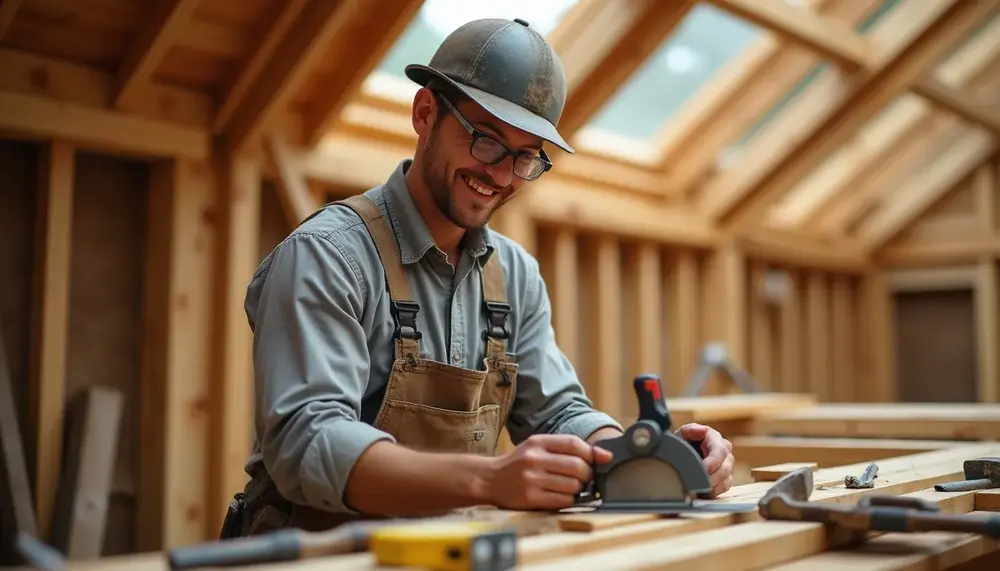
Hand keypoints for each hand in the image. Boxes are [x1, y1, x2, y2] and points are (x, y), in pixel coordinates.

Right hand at [486, 434, 612, 509]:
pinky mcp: (531, 498)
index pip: (574, 444)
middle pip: (577, 466)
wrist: (489, 479)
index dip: (591, 453)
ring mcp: (531, 479)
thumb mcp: (538, 448)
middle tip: (584, 478)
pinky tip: (562, 496)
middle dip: (587, 474)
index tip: (598, 460)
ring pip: (573, 485)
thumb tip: (606, 456)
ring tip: (571, 487)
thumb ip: (567, 449)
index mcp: (537, 442)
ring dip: (578, 489)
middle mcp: (534, 459)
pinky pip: (564, 500)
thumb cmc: (519, 463)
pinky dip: (569, 500)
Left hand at [675, 423, 733, 497]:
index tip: (702, 471)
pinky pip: (724, 487)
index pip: (720, 452)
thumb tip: (702, 430)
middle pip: (725, 468)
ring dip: (712, 486)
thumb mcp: (681, 434)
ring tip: (698, 489)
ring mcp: (726, 465)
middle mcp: (724, 451)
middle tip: (698, 484)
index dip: (712, 463)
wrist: (678, 454)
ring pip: (726, 479)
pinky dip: (713, 491)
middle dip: (712, 478)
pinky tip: (702, 492)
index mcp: (715, 438)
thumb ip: (689, 430)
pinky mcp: (725, 478)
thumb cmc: (680, 442)